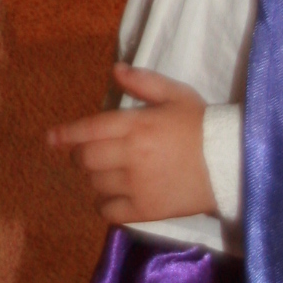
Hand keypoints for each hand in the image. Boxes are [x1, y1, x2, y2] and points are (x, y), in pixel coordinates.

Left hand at [49, 65, 214, 224]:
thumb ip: (143, 82)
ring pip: (96, 184)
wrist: (231, 163)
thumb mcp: (176, 94)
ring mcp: (138, 185)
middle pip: (86, 159)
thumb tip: (115, 70)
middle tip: (91, 154)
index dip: (66, 134)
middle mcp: (131, 155)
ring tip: (108, 173)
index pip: (89, 129)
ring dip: (96, 178)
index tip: (51, 139)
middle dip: (82, 155)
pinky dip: (105, 205)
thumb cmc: (202, 125)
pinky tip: (114, 197)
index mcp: (136, 124)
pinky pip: (110, 211)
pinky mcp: (147, 210)